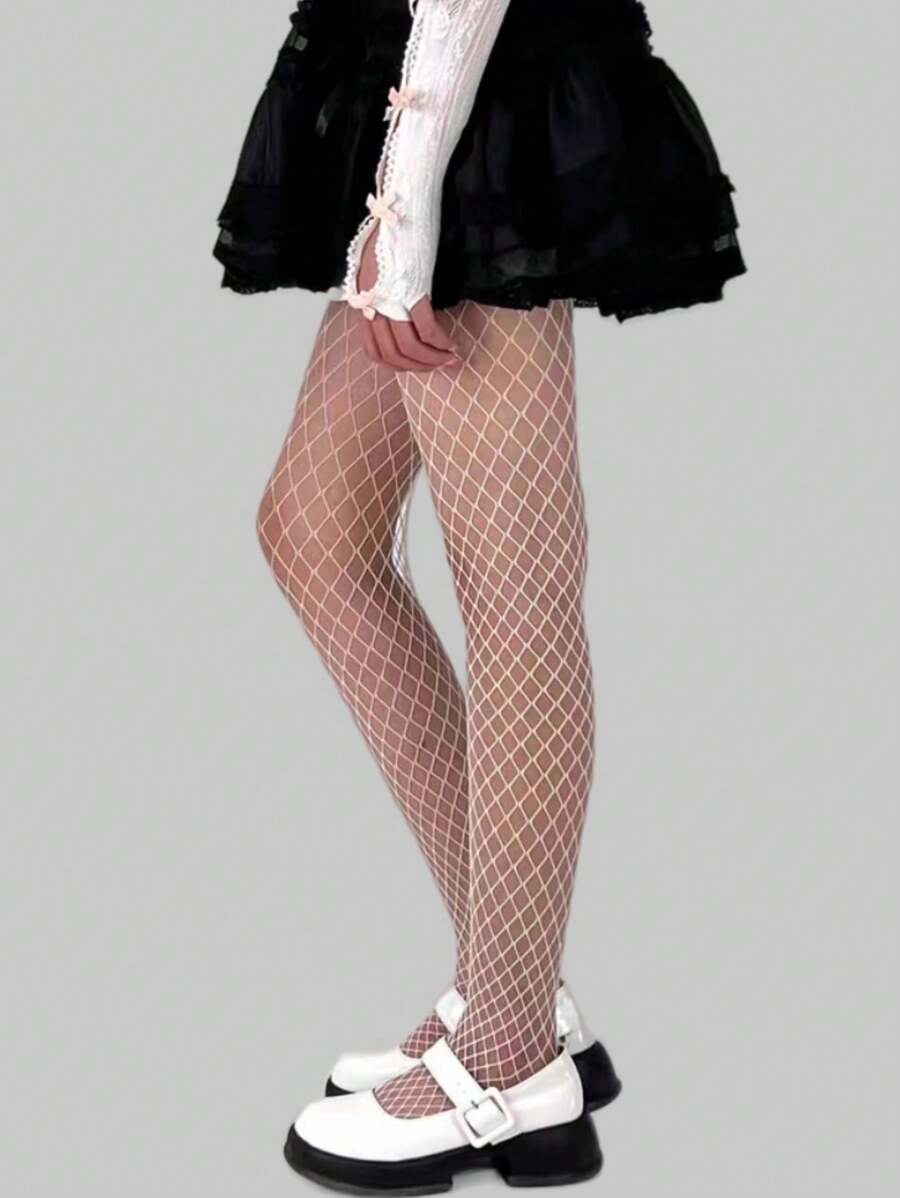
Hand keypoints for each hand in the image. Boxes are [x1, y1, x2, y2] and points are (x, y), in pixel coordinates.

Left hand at [354, 229, 461, 373]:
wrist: (401, 200)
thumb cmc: (395, 228)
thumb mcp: (379, 265)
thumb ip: (382, 291)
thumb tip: (395, 311)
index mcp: (362, 299)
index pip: (374, 351)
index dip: (397, 365)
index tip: (417, 365)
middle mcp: (372, 303)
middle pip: (392, 355)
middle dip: (419, 368)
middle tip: (441, 367)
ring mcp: (390, 297)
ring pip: (408, 347)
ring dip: (432, 359)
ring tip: (450, 359)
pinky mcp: (411, 288)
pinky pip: (426, 328)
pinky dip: (440, 342)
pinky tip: (451, 344)